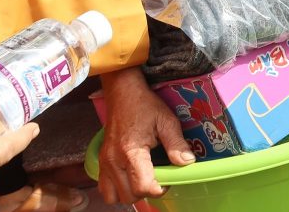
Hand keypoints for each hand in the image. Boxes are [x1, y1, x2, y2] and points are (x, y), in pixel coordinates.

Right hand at [98, 68, 193, 204]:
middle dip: (146, 191)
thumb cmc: (145, 105)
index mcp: (131, 151)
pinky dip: (117, 189)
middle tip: (158, 176)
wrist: (123, 92)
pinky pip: (105, 189)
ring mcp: (104, 163)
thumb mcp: (167, 120)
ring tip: (144, 177)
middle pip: (129, 196)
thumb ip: (176, 144)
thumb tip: (188, 163)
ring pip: (115, 197)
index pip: (143, 187)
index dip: (159, 188)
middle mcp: (113, 161)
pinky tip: (130, 176)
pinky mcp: (101, 162)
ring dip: (130, 192)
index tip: (168, 179)